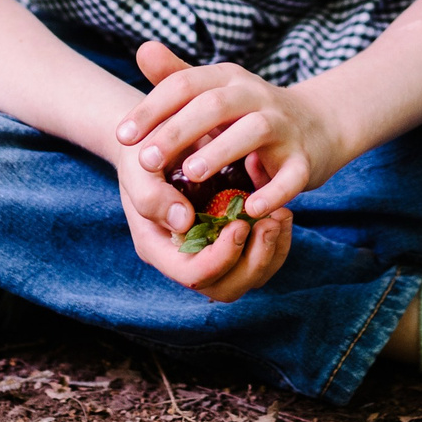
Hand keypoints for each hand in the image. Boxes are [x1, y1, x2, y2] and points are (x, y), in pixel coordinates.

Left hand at [111, 42, 342, 300]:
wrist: (318, 125)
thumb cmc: (248, 112)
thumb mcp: (214, 91)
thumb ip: (176, 75)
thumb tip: (142, 48)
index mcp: (228, 80)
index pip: (185, 84)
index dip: (152, 108)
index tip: (122, 136)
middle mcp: (256, 96)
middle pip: (215, 105)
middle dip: (177, 131)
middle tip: (146, 161)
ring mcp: (283, 127)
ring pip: (252, 131)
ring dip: (220, 151)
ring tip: (189, 176)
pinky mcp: (303, 159)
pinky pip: (290, 175)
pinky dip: (273, 191)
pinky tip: (250, 207)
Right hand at [113, 137, 294, 301]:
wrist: (161, 134)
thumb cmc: (146, 150)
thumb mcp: (138, 167)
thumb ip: (152, 196)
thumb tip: (183, 222)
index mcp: (159, 248)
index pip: (194, 275)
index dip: (221, 257)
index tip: (239, 223)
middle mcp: (186, 256)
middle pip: (227, 287)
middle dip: (255, 260)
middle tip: (271, 223)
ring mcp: (211, 248)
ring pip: (249, 275)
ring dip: (271, 250)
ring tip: (281, 216)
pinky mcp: (231, 234)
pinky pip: (261, 254)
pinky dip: (277, 239)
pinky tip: (282, 211)